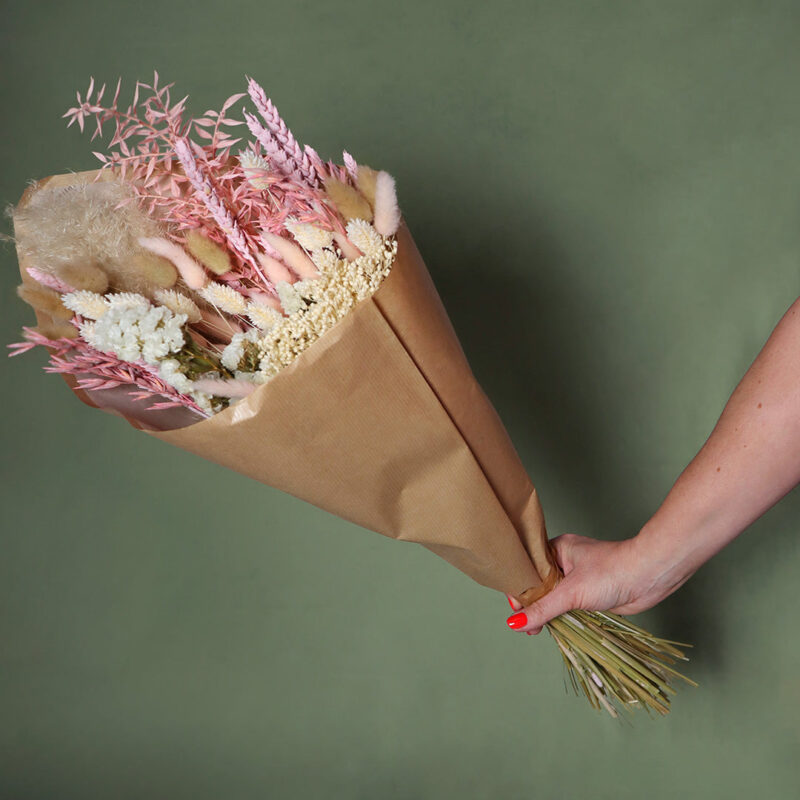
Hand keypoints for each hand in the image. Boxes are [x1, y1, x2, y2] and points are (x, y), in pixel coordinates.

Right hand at [504, 532, 696, 633]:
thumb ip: (542, 609)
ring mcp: (578, 579)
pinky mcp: (590, 594)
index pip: (528, 571)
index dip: (520, 590)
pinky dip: (562, 616)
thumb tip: (515, 623)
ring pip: (554, 598)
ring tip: (537, 630)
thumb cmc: (612, 572)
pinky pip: (568, 607)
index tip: (515, 610)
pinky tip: (555, 627)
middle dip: (532, 606)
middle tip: (525, 626)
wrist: (650, 576)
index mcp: (556, 550)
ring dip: (548, 613)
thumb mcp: (571, 592)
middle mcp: (565, 562)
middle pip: (540, 586)